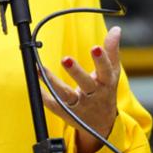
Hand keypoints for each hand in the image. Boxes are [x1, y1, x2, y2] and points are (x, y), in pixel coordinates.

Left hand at [39, 26, 121, 152]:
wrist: (101, 123)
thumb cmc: (105, 91)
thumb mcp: (112, 73)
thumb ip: (111, 51)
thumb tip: (116, 29)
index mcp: (106, 84)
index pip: (105, 71)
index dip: (101, 60)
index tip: (95, 47)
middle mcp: (94, 96)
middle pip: (85, 84)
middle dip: (76, 72)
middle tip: (65, 59)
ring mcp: (80, 106)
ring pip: (66, 95)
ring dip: (53, 82)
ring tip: (40, 69)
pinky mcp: (67, 113)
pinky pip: (54, 105)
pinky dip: (44, 96)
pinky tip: (36, 85)